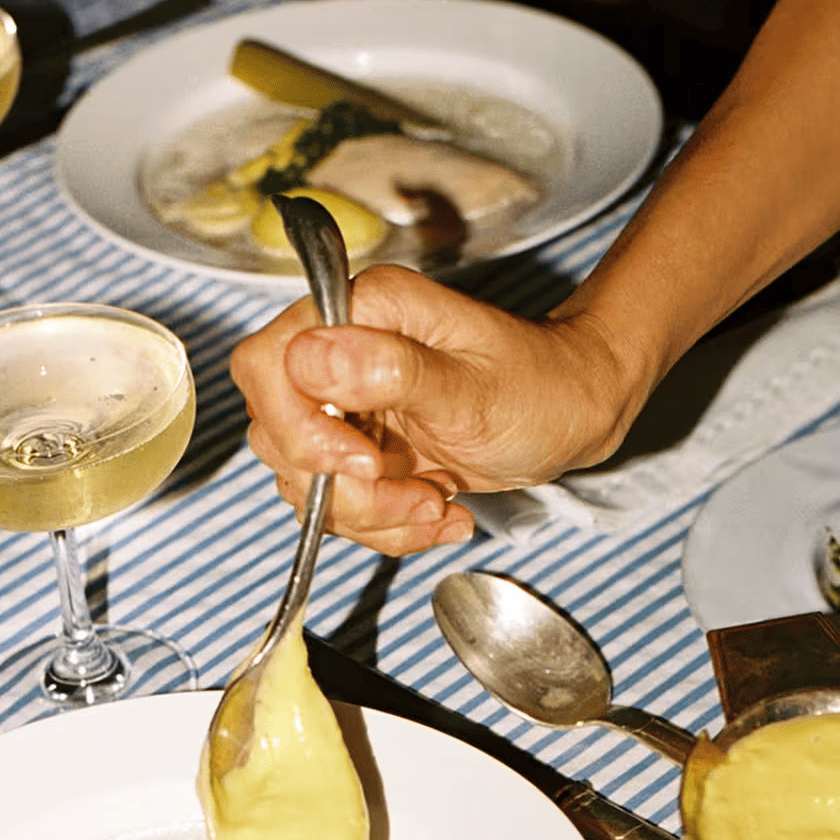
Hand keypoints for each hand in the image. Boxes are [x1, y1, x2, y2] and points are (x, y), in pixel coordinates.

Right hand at [230, 266, 638, 556]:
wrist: (572, 414)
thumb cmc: (540, 387)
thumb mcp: (474, 387)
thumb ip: (390, 372)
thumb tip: (312, 358)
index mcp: (362, 312)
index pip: (268, 367)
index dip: (301, 427)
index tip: (365, 462)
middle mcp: (340, 351)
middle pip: (279, 436)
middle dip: (345, 490)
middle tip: (418, 495)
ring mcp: (344, 405)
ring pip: (305, 482)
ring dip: (370, 516)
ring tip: (435, 505)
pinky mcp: (355, 450)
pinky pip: (336, 505)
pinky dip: (384, 527)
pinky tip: (436, 512)